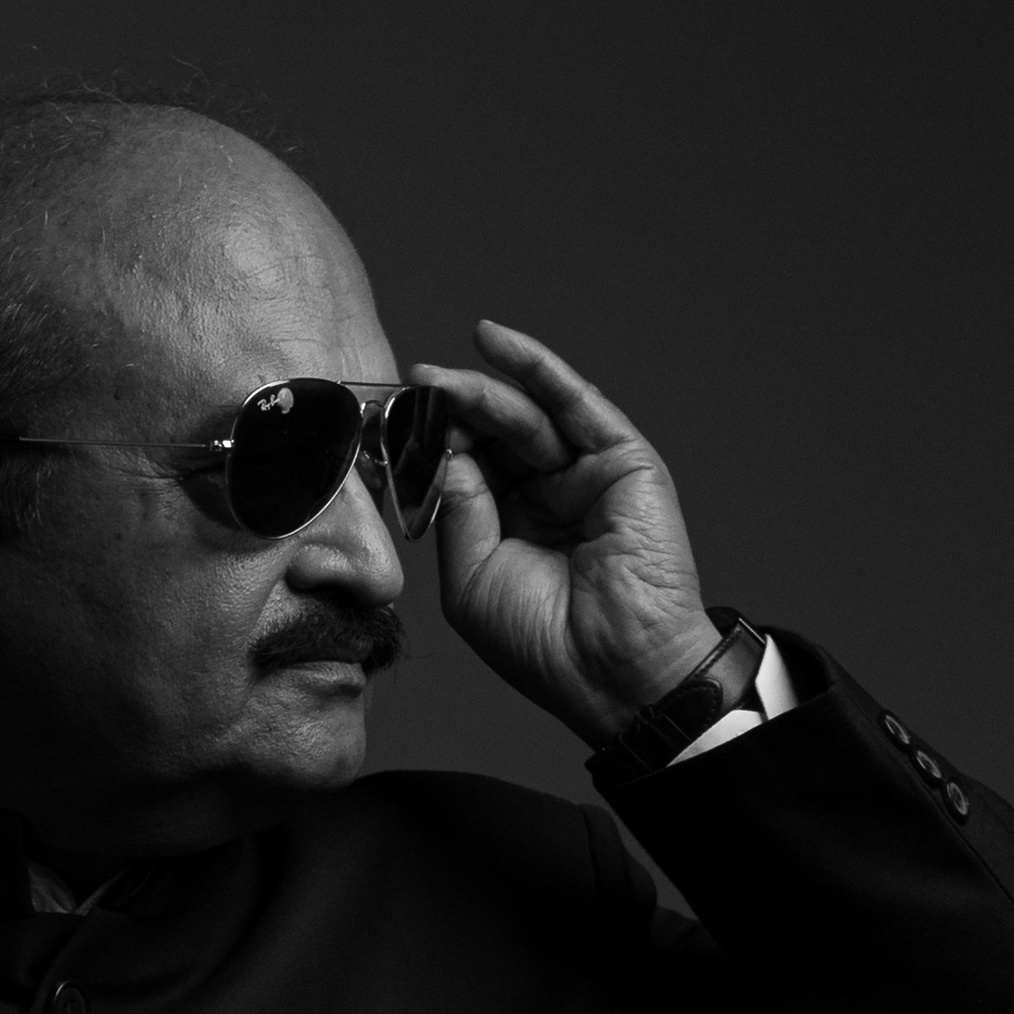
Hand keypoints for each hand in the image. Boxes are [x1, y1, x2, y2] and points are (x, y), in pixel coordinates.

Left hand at [404, 319, 723, 746]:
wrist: (612, 673)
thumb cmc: (545, 645)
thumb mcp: (472, 577)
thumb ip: (457, 510)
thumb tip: (443, 450)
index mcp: (514, 527)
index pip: (469, 467)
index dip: (432, 443)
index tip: (389, 425)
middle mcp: (551, 495)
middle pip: (496, 434)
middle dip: (450, 409)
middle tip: (410, 388)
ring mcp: (588, 475)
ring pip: (527, 415)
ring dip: (479, 390)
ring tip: (435, 376)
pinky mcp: (623, 460)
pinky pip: (575, 402)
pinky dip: (535, 367)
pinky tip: (492, 341)